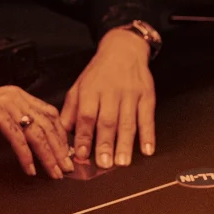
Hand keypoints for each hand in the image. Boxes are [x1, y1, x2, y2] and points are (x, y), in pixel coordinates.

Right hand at [0, 86, 73, 178]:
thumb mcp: (0, 122)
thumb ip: (20, 128)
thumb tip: (41, 147)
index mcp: (19, 96)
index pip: (51, 115)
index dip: (62, 136)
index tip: (68, 154)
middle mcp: (16, 97)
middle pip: (48, 125)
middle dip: (60, 149)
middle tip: (68, 168)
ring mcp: (5, 104)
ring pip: (36, 133)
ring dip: (48, 156)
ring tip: (55, 172)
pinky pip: (17, 138)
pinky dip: (26, 156)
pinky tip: (30, 169)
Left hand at [61, 29, 155, 168]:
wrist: (124, 49)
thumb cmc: (99, 72)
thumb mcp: (79, 86)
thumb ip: (71, 110)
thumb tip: (64, 134)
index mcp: (91, 90)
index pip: (86, 116)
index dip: (84, 136)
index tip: (82, 155)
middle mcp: (111, 92)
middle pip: (108, 121)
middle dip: (105, 144)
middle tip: (104, 164)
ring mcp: (130, 94)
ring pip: (128, 122)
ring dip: (125, 144)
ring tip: (122, 162)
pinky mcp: (147, 96)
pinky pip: (148, 117)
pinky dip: (148, 135)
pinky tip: (147, 150)